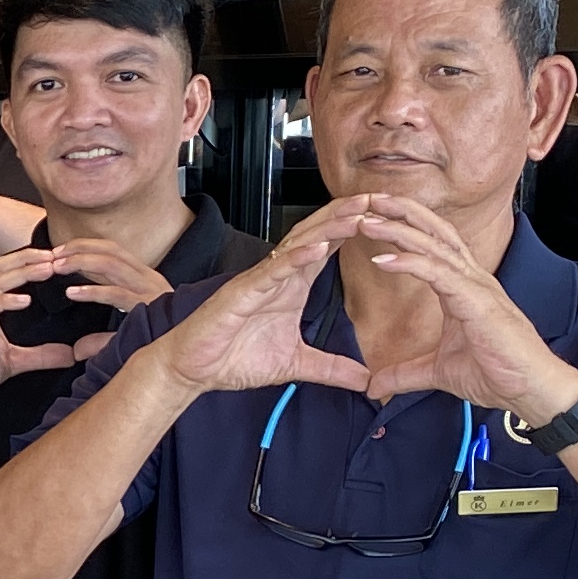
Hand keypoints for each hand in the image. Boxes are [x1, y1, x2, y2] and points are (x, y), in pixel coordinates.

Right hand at [0, 250, 86, 398]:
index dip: (30, 262)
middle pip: (1, 266)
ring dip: (23, 272)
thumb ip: (40, 355)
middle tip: (58, 254)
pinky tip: (26, 300)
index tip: (58, 260)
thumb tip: (70, 355)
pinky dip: (6, 300)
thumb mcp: (13, 361)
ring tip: (48, 268)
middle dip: (29, 257)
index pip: (6, 272)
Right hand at [152, 222, 365, 399]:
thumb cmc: (233, 358)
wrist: (193, 370)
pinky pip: (273, 271)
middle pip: (317, 235)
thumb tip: (365, 380)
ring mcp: (259, 281)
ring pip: (298, 245)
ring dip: (328, 228)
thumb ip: (331, 369)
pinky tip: (319, 248)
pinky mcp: (242, 293)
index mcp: (291, 286)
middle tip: (379, 198)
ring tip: (357, 214)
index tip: (384, 215)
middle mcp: (278, 276)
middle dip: (346, 215)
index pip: (327, 248)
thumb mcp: (295, 365)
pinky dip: (296, 258)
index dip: (353, 229)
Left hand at [326, 194, 577, 416]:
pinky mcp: (479, 302)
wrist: (532, 391)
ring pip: (434, 247)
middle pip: (433, 233)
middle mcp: (472, 279)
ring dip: (397, 231)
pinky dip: (411, 263)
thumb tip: (375, 386)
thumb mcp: (438, 373)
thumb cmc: (499, 374)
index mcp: (463, 288)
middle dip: (400, 212)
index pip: (432, 246)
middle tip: (367, 198)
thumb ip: (405, 375)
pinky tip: (384, 259)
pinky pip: (440, 274)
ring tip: (367, 220)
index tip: (374, 216)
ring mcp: (477, 287)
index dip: (405, 227)